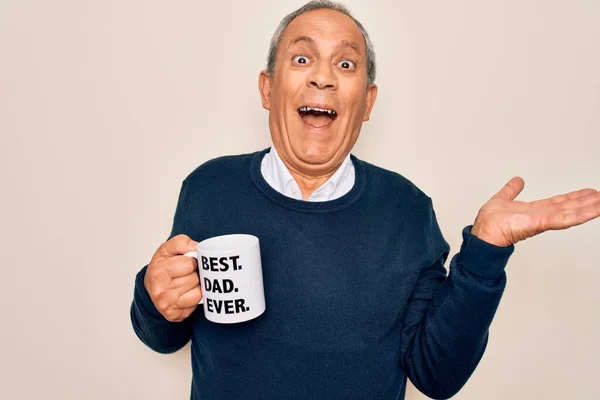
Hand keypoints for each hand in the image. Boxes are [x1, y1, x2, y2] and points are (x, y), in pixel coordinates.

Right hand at [144, 234, 201, 321]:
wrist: (152, 287)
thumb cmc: (162, 266)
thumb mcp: (168, 249)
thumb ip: (182, 243)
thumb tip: (198, 248)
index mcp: (158, 272)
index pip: (189, 264)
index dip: (190, 261)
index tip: (184, 262)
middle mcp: (161, 291)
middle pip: (195, 279)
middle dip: (193, 274)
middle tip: (184, 273)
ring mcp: (168, 305)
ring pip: (198, 293)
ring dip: (196, 286)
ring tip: (185, 283)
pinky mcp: (175, 315)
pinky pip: (197, 304)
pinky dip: (195, 297)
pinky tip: (186, 293)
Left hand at [471, 177, 599, 246]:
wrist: (484, 233)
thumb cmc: (490, 222)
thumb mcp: (503, 198)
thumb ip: (511, 190)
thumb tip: (517, 180)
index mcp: (535, 210)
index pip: (559, 202)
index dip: (574, 197)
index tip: (588, 193)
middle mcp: (542, 216)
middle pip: (570, 207)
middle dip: (588, 202)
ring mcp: (543, 220)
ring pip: (572, 213)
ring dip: (590, 208)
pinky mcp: (541, 223)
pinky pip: (565, 218)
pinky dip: (582, 214)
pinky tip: (596, 210)